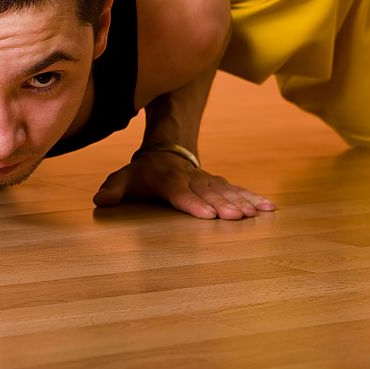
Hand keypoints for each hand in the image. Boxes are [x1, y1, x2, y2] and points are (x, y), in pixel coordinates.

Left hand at [92, 151, 275, 218]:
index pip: (180, 194)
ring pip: (227, 191)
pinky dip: (254, 197)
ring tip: (259, 213)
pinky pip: (238, 189)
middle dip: (223, 205)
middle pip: (208, 193)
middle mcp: (191, 180)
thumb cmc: (144, 173)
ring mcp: (207, 180)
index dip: (193, 204)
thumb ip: (114, 189)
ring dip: (243, 202)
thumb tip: (99, 200)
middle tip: (237, 217)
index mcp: (168, 181)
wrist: (167, 151)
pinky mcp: (219, 183)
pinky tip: (269, 207)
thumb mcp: (125, 179)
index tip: (207, 215)